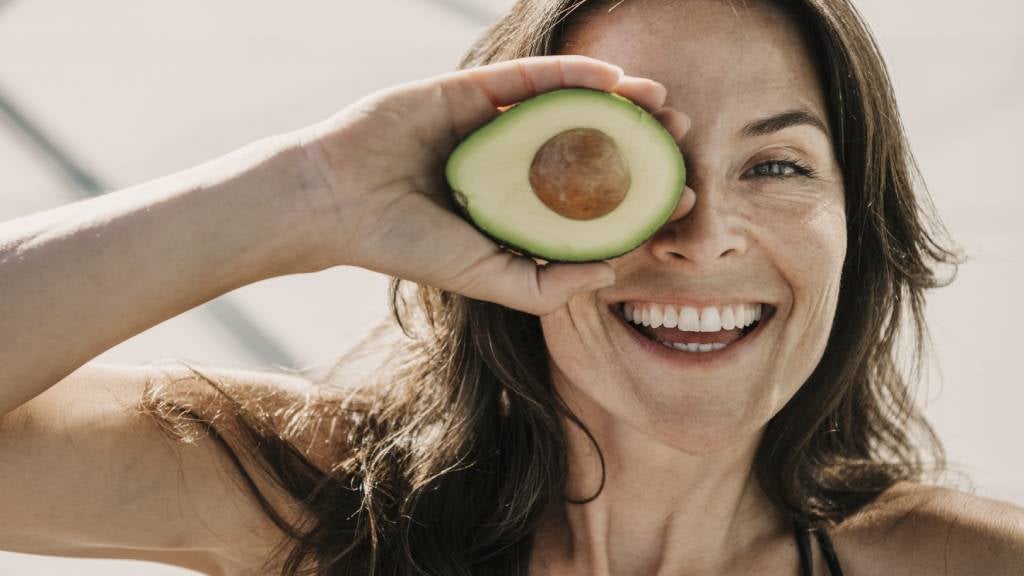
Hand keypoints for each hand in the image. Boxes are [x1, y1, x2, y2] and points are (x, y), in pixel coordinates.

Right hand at [300, 55, 692, 315]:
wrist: (334, 202)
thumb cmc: (406, 246)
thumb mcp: (487, 278)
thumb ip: (546, 284)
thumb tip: (613, 273)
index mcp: (517, 208)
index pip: (591, 202)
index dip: (640, 198)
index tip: (684, 197)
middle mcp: (511, 164)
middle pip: (588, 148)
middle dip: (639, 144)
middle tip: (684, 142)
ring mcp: (491, 124)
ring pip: (567, 107)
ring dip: (618, 103)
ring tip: (664, 106)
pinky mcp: (470, 90)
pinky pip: (529, 77)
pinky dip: (571, 74)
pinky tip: (613, 78)